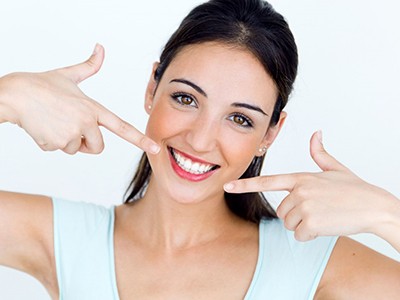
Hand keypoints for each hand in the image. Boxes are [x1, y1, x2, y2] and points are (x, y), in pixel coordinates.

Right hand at [0, 44, 159, 154]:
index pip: (122, 127)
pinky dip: (51, 142)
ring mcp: (72, 134)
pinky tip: (44, 127)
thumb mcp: (69, 75)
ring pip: (76, 149)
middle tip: (72, 128)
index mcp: (93, 108)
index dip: (140, 139)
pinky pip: (59, 150)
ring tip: (54, 122)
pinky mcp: (56, 144)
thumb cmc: (41, 85)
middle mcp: (86, 122)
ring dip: (66, 141)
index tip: (155, 147)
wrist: (15, 94)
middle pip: (98, 148)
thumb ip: (89, 66)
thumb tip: (101, 47)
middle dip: (87, 144)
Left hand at [224, 131, 396, 240]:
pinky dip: (311, 234)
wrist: (374, 206)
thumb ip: (319, 153)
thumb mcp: (335, 168)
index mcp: (301, 177)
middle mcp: (299, 190)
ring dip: (303, 224)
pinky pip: (299, 235)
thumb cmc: (355, 188)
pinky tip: (326, 225)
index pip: (267, 181)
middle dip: (295, 214)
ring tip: (323, 215)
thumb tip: (316, 133)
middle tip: (317, 209)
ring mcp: (304, 206)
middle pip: (281, 211)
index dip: (245, 185)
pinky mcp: (311, 223)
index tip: (227, 186)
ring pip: (289, 224)